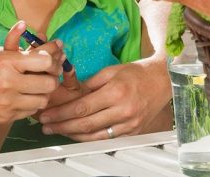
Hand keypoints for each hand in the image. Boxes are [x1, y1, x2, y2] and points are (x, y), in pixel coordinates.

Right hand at [0, 21, 63, 129]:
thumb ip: (12, 43)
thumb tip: (25, 25)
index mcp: (6, 62)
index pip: (44, 60)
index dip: (52, 57)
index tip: (53, 55)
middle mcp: (9, 82)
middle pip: (49, 82)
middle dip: (52, 76)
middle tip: (47, 73)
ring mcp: (9, 102)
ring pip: (43, 99)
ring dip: (43, 92)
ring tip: (37, 85)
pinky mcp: (7, 117)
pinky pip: (32, 111)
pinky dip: (32, 103)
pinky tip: (25, 96)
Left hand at [37, 58, 172, 140]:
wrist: (163, 81)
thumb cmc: (137, 72)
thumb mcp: (111, 71)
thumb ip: (89, 83)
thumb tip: (69, 92)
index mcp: (115, 92)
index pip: (81, 108)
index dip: (61, 113)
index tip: (47, 115)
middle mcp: (123, 110)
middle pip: (85, 124)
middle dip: (62, 126)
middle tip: (46, 126)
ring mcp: (129, 123)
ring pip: (95, 135)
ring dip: (73, 134)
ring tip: (57, 130)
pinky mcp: (132, 131)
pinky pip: (106, 138)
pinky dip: (89, 138)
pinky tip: (77, 134)